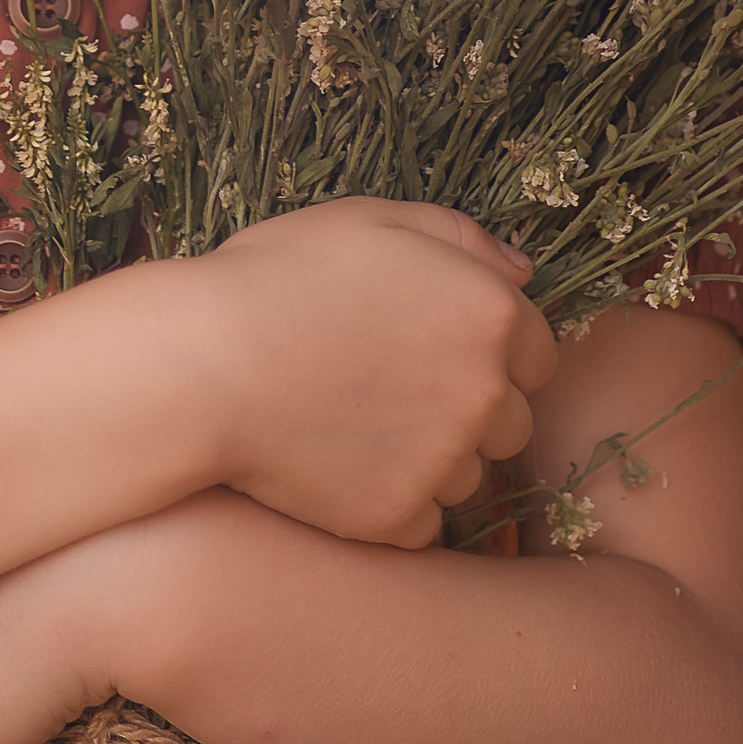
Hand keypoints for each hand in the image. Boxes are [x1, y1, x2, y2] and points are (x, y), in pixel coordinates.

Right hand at [185, 198, 557, 548]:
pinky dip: (392, 504)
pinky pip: (421, 523)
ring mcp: (445, 462)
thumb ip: (459, 236)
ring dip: (431, 458)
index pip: (537, 352)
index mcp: (489, 313)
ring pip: (467, 475)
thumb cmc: (280, 277)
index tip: (435, 346)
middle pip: (511, 421)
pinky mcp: (399, 518)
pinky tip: (341, 465)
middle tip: (392, 385)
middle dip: (467, 408)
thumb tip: (522, 271)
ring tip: (355, 422)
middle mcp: (484, 393)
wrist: (205, 366)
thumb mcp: (370, 220)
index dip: (489, 349)